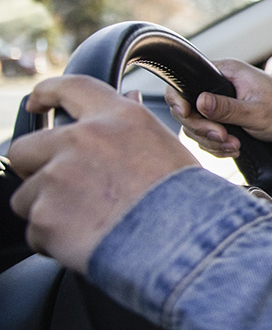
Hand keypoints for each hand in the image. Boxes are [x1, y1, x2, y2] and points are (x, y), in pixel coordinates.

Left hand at [8, 75, 198, 272]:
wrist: (183, 242)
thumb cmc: (188, 201)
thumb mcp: (167, 148)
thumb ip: (134, 127)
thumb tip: (129, 99)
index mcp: (118, 118)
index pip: (70, 87)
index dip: (46, 94)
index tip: (36, 103)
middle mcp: (83, 140)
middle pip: (25, 148)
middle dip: (34, 169)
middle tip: (58, 189)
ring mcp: (58, 177)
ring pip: (27, 195)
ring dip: (48, 211)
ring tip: (88, 224)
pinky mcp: (45, 215)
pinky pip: (35, 231)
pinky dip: (53, 241)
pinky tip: (88, 242)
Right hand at [164, 59, 271, 158]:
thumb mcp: (256, 111)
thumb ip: (227, 108)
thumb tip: (200, 101)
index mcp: (225, 72)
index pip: (185, 82)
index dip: (180, 101)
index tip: (188, 117)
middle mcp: (219, 85)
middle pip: (188, 109)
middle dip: (202, 129)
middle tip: (223, 138)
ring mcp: (219, 104)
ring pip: (197, 126)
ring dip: (212, 141)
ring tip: (234, 146)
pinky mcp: (222, 119)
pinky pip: (208, 135)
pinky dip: (218, 146)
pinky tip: (234, 148)